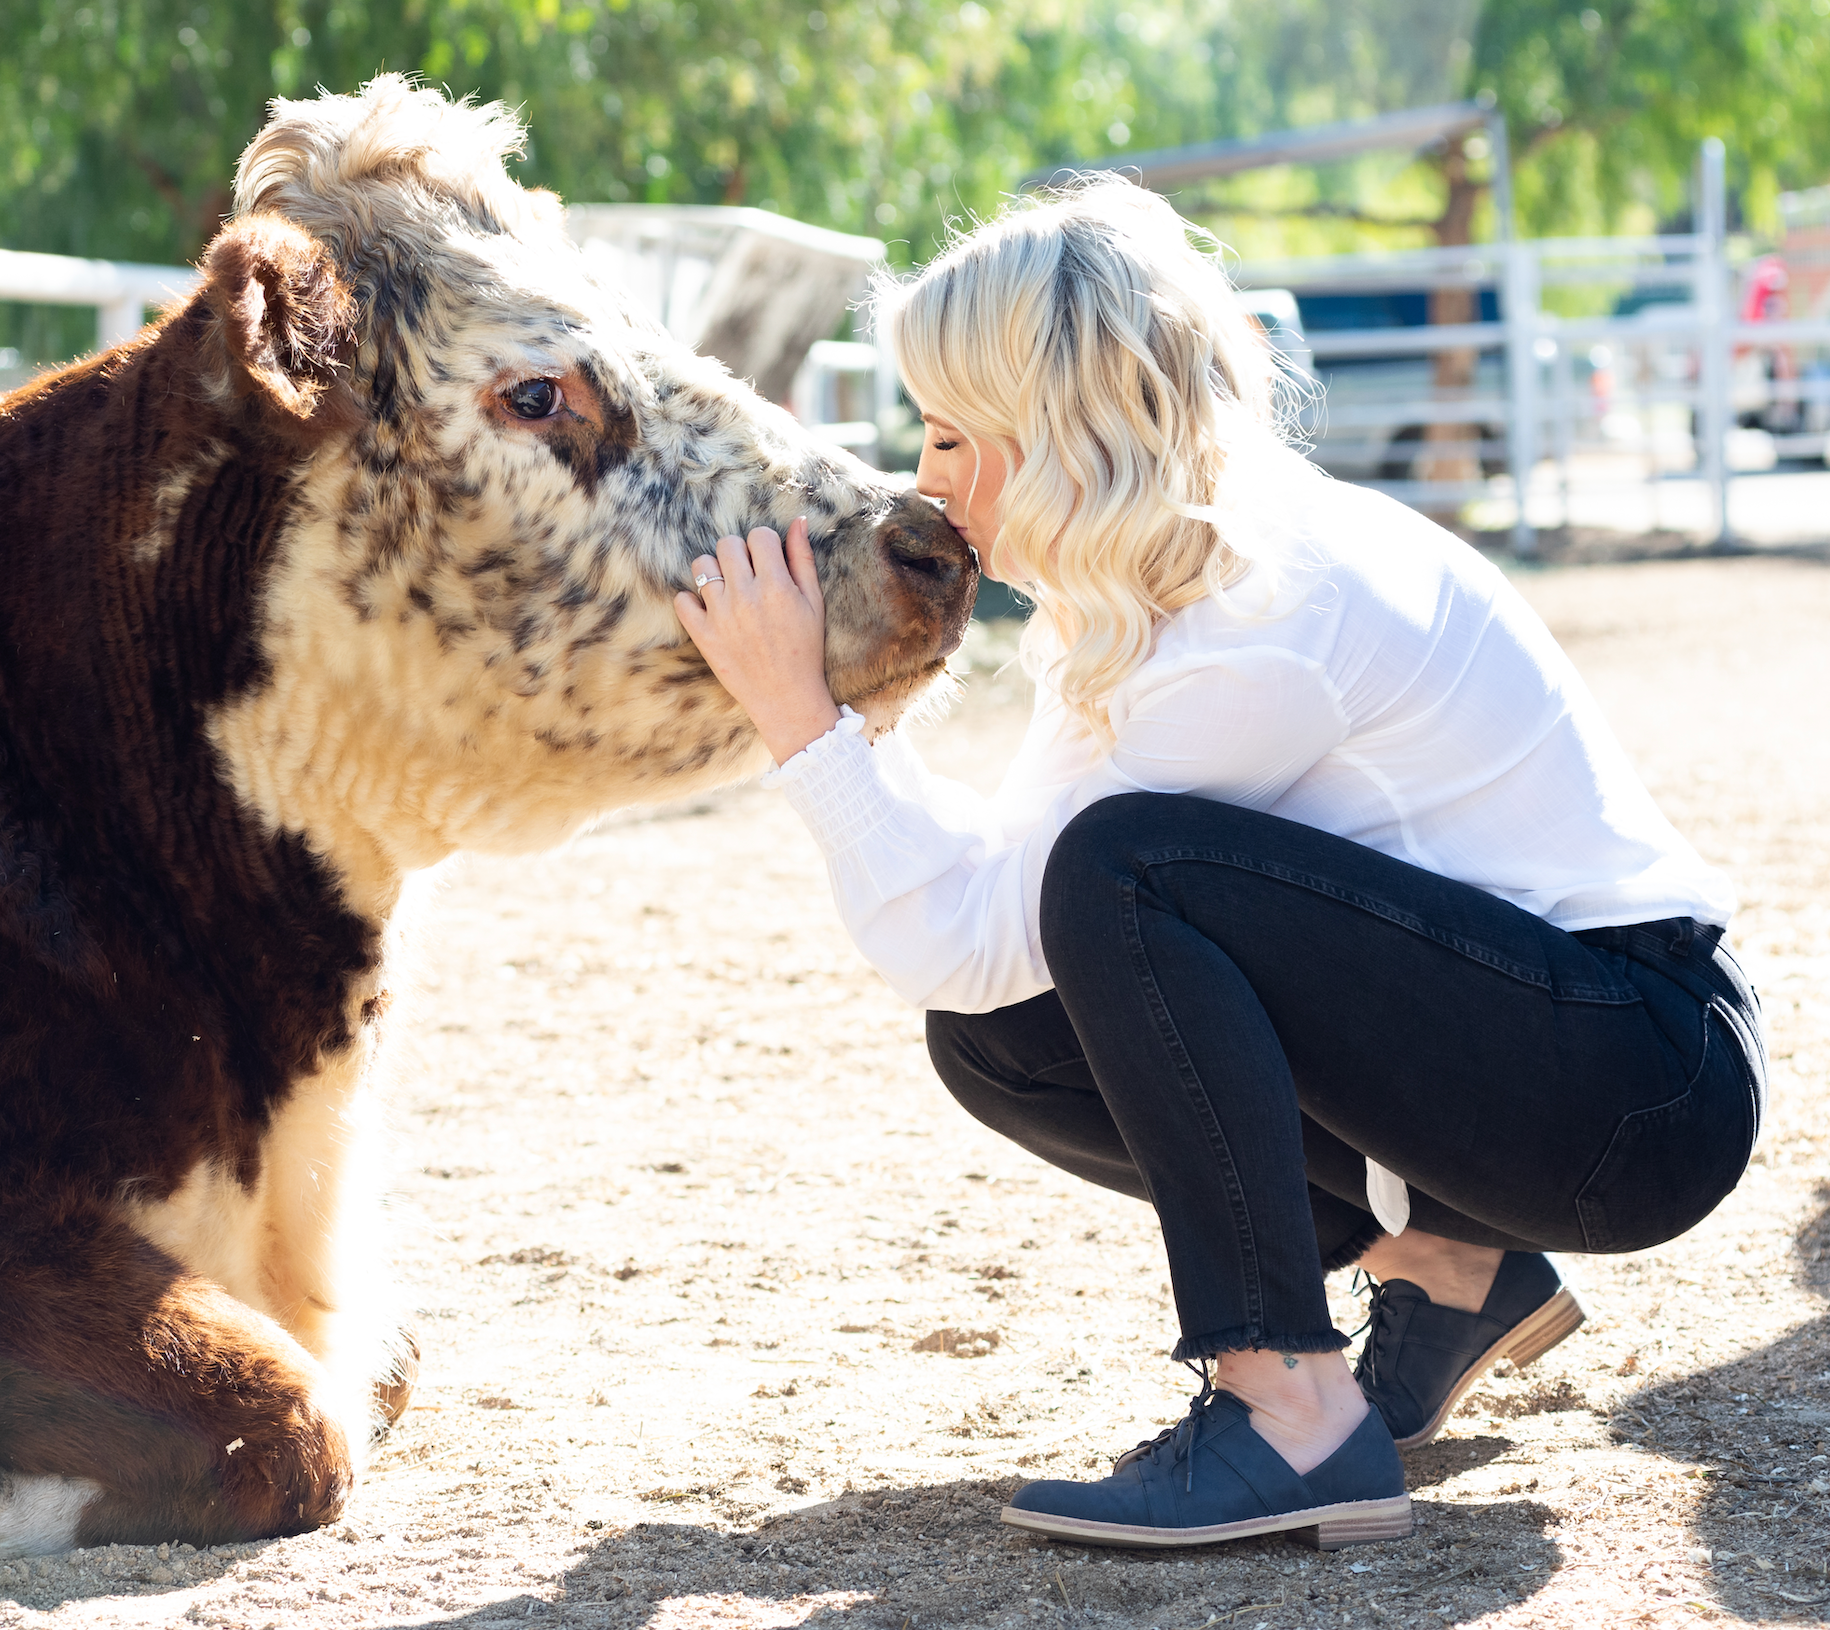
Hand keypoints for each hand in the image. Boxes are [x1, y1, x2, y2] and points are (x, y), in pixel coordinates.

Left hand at [675, 518, 841, 763]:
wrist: (787, 698)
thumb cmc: (806, 649)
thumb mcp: (814, 602)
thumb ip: (803, 559)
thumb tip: (798, 521)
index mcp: (776, 586)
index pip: (759, 536)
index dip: (765, 545)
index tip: (768, 562)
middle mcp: (745, 596)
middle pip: (727, 545)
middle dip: (739, 554)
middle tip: (749, 575)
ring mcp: (720, 616)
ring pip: (701, 566)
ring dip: (714, 572)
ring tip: (728, 590)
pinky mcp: (703, 636)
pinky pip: (682, 601)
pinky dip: (692, 602)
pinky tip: (710, 610)